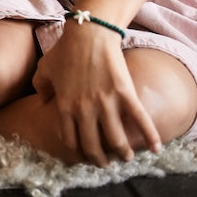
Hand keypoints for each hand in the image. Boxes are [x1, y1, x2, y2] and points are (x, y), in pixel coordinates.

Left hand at [32, 22, 160, 164]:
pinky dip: (150, 135)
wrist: (89, 34)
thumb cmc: (64, 50)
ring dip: (123, 153)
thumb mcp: (44, 69)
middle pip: (93, 145)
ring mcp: (105, 103)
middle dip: (100, 159)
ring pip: (117, 139)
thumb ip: (40, 88)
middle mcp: (84, 109)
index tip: (86, 154)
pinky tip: (157, 147)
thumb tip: (42, 103)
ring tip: (127, 157)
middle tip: (106, 163)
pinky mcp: (125, 93)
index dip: (79, 151)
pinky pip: (139, 119)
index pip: (71, 140)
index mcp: (64, 106)